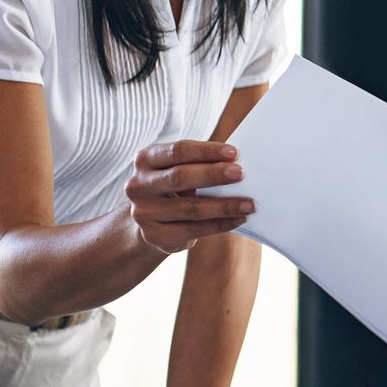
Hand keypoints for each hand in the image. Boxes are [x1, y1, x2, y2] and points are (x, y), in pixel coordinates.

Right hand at [128, 140, 254, 255]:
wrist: (150, 219)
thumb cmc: (174, 186)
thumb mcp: (178, 168)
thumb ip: (199, 163)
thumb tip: (237, 163)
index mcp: (145, 159)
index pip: (178, 151)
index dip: (206, 151)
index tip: (234, 152)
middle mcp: (138, 185)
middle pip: (179, 177)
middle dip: (213, 175)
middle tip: (241, 173)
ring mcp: (142, 212)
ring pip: (189, 208)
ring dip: (223, 206)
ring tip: (248, 203)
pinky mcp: (153, 235)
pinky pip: (192, 230)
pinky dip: (219, 224)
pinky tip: (238, 219)